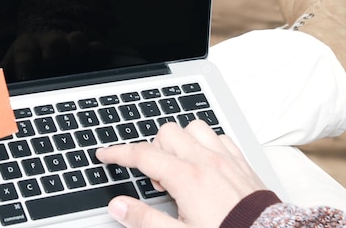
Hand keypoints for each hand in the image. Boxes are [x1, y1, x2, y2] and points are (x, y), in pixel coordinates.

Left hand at [0, 30, 107, 80]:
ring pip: (77, 38)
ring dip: (78, 49)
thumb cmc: (24, 58)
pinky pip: (97, 46)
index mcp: (27, 46)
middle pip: (55, 43)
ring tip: (80, 61)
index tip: (27, 77)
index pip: (26, 54)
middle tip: (53, 66)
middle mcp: (49, 42)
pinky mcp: (86, 48)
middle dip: (55, 54)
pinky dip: (100, 51)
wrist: (44, 36)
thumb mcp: (8, 64)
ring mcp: (69, 44)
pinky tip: (103, 57)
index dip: (27, 65)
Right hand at [96, 120, 266, 227]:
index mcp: (186, 177)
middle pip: (167, 133)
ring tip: (178, 166)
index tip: (105, 154)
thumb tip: (118, 205)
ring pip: (194, 128)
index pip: (142, 155)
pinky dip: (206, 143)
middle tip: (155, 178)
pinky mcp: (240, 162)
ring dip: (181, 141)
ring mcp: (225, 158)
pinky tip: (204, 163)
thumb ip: (145, 219)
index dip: (118, 153)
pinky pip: (219, 136)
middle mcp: (205, 161)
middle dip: (153, 149)